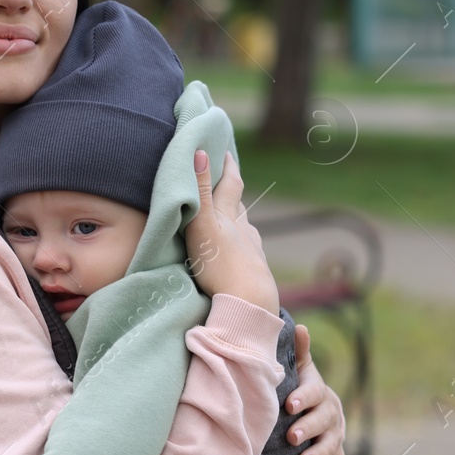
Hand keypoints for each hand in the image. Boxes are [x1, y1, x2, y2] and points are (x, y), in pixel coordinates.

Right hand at [185, 150, 280, 314]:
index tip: (225, 152)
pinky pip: (247, 250)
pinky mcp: (254, 270)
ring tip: (228, 218)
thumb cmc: (220, 263)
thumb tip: (199, 152)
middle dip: (231, 193)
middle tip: (224, 182)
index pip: (231, 184)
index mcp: (230, 216)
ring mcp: (252, 250)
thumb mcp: (203, 224)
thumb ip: (199, 191)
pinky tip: (238, 251)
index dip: (228, 167)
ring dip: (236, 220)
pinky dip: (241, 244)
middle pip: (239, 205)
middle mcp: (245, 229)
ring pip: (245, 228)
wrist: (249, 302)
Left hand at [287, 323, 346, 454]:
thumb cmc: (298, 390)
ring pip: (331, 447)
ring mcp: (335, 438)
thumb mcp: (297, 371)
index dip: (303, 397)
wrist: (310, 413)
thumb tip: (300, 325)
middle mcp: (332, 415)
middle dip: (308, 429)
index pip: (315, 393)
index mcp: (321, 394)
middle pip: (324, 422)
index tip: (289, 404)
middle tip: (291, 436)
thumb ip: (298, 353)